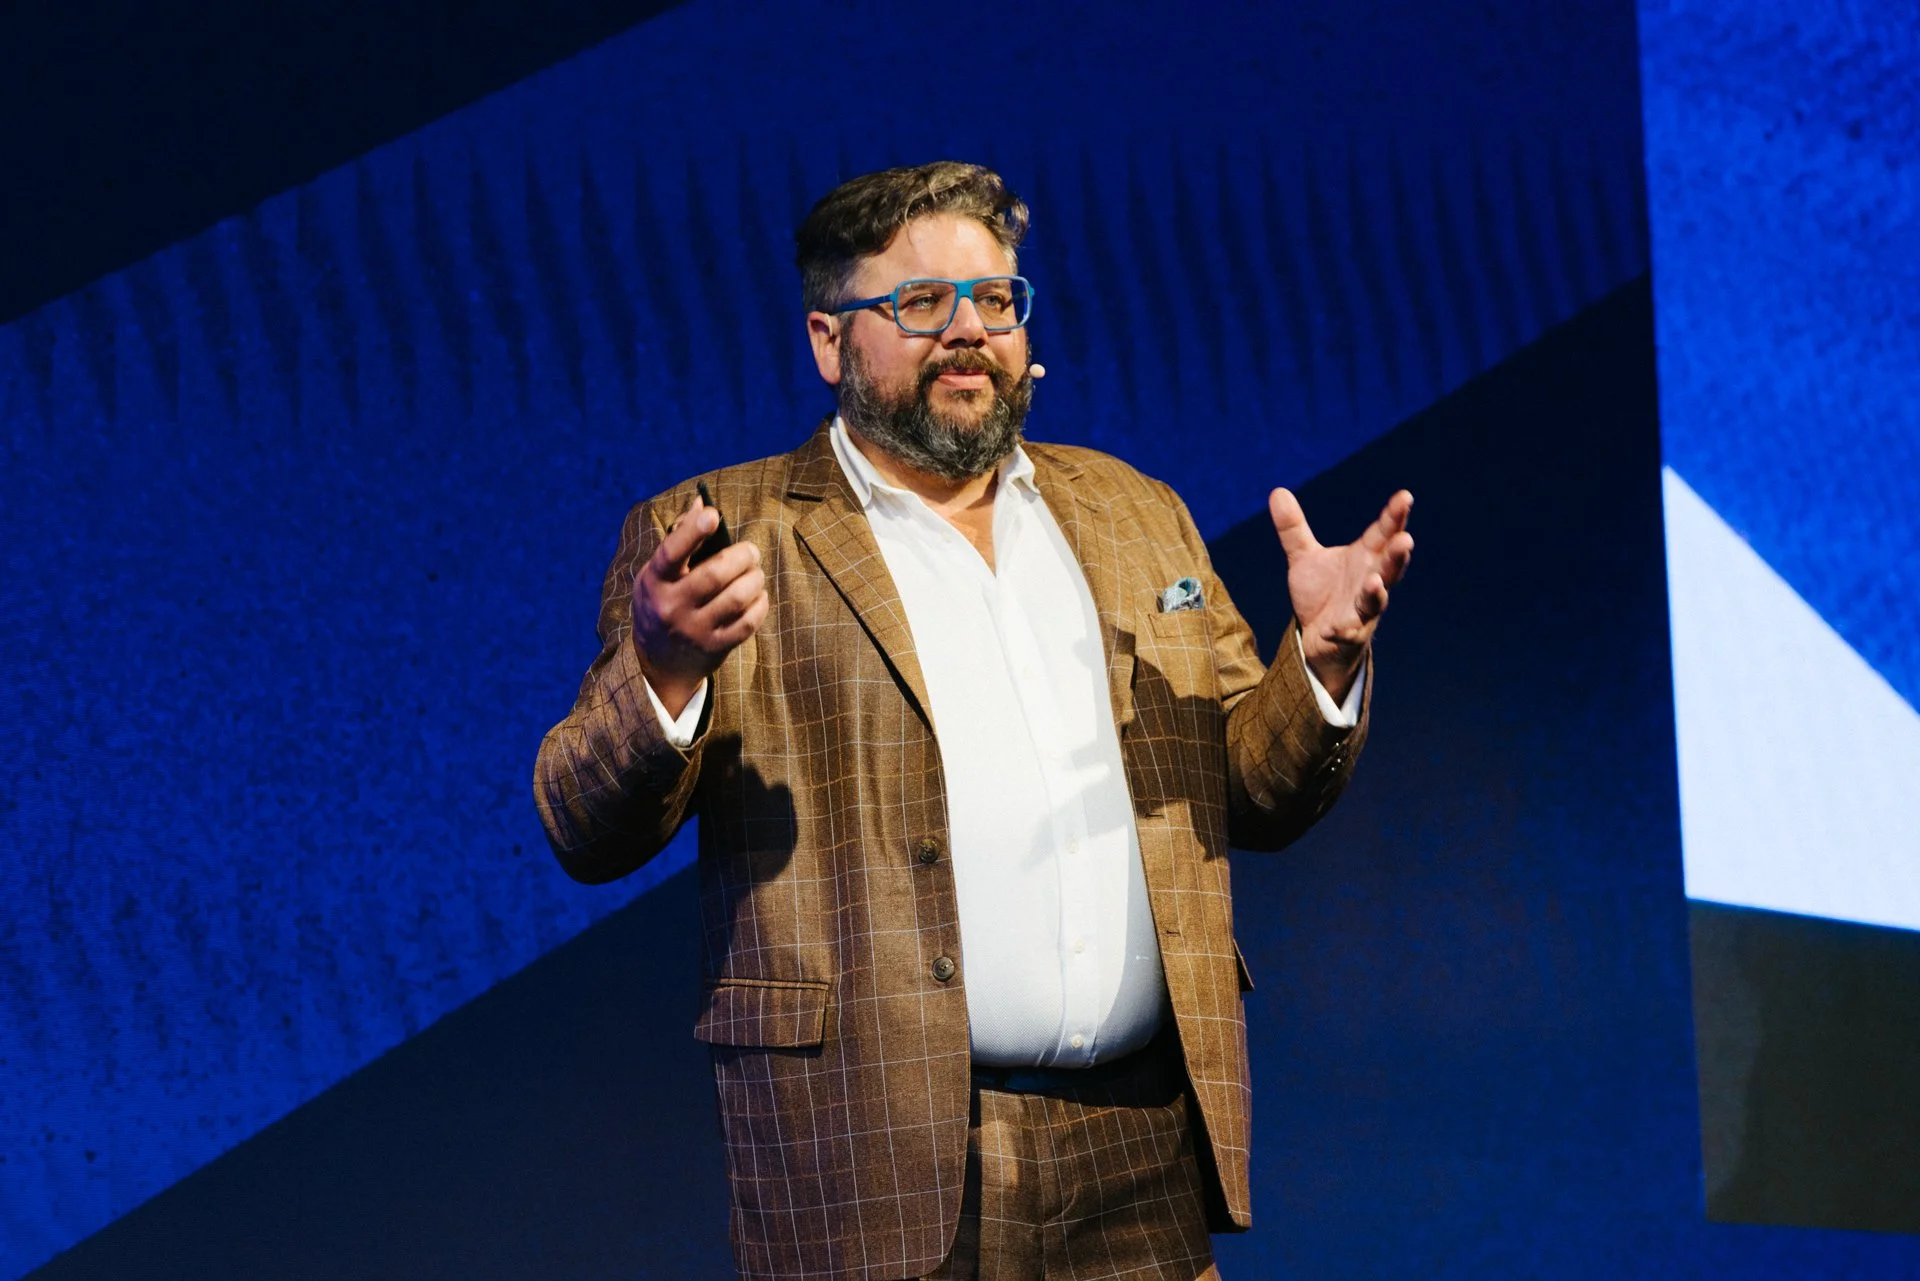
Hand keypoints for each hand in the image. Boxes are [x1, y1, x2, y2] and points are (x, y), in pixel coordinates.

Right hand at [630, 492, 768, 716]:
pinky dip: (760, 604)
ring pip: (737, 597)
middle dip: (742, 556)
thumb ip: (679, 539)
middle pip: (716, 574)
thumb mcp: (657, 574)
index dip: (692, 531)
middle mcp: (671, 607)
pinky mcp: (714, 648)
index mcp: (654, 581)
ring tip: (755, 573)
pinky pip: (748, 622)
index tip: (713, 515)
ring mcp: (693, 630)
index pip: (671, 552)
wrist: (658, 662)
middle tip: (751, 551)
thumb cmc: (663, 602)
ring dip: (754, 579)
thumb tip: (701, 503)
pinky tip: (758, 595)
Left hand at [1268, 487, 1414, 702]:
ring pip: (1376, 600)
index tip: (1405, 496)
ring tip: (1376, 580)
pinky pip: (1347, 632)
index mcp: (1365, 557)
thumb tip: (1277, 491)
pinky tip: (1335, 628)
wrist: (1316, 638)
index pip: (1383, 533)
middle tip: (1406, 539)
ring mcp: (1363, 610)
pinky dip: (1342, 630)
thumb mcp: (1304, 558)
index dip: (1394, 516)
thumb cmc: (1321, 593)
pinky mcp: (1349, 634)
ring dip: (1377, 591)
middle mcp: (1369, 581)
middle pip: (1388, 566)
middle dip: (1397, 554)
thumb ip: (1293, 528)